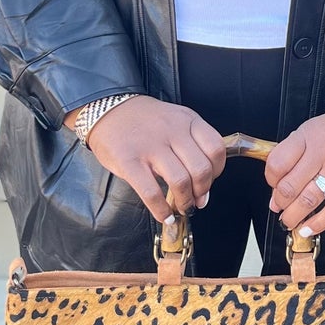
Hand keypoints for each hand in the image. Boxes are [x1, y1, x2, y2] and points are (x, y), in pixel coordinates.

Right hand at [67, 97, 225, 221]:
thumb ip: (192, 144)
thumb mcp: (175, 120)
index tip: (208, 181)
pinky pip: (152, 193)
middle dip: (202, 191)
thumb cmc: (144, 121)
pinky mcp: (129, 162)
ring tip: (181, 206)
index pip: (216, 149)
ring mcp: (150, 147)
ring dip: (184, 202)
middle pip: (201, 169)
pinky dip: (161, 210)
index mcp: (187, 120)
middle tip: (196, 200)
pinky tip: (164, 215)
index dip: (217, 171)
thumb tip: (203, 186)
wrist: (107, 109)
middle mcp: (172, 131)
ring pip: (180, 182)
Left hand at [265, 102, 324, 238]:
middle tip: (280, 209)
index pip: (277, 163)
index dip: (270, 180)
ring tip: (289, 222)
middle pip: (290, 186)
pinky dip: (318, 223)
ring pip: (309, 200)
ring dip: (294, 216)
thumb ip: (299, 149)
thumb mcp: (318, 126)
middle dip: (280, 203)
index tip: (273, 187)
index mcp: (309, 135)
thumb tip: (280, 179)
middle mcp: (323, 151)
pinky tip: (308, 229)